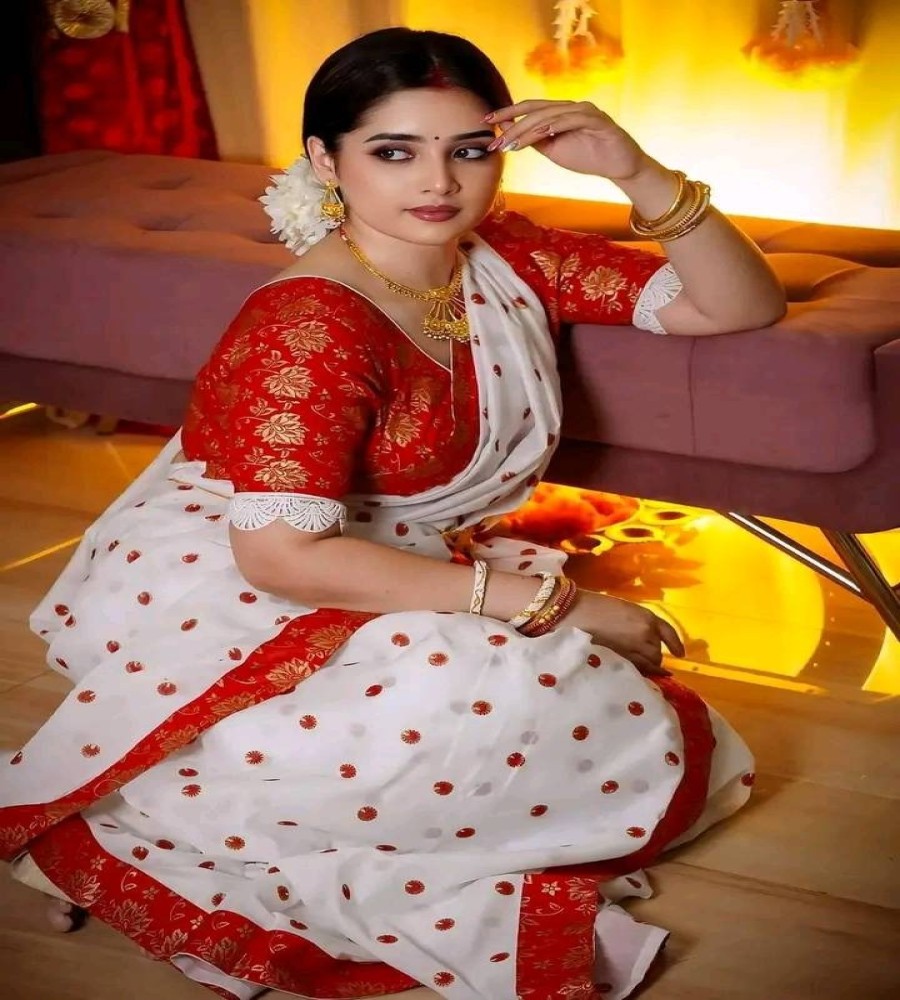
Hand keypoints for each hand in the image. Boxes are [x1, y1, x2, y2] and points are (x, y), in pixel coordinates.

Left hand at [486, 99, 648, 179]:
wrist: (620, 167)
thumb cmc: (589, 157)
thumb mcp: (555, 151)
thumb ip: (536, 141)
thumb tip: (511, 134)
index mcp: (559, 113)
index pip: (529, 109)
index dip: (508, 113)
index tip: (487, 122)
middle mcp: (571, 107)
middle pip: (536, 110)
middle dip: (513, 125)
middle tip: (496, 139)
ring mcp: (585, 112)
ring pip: (551, 115)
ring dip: (529, 129)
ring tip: (513, 144)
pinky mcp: (599, 121)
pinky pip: (574, 120)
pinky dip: (557, 125)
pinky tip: (542, 133)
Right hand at [568, 591, 684, 677]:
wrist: (572, 612)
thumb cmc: (592, 607)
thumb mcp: (622, 611)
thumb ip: (636, 625)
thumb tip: (642, 640)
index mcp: (646, 617)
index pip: (667, 632)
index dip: (674, 644)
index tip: (680, 654)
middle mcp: (646, 633)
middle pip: (657, 652)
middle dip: (652, 656)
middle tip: (640, 657)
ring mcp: (635, 649)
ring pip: (650, 664)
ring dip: (645, 665)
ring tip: (631, 663)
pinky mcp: (623, 661)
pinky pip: (639, 671)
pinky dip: (641, 674)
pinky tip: (640, 677)